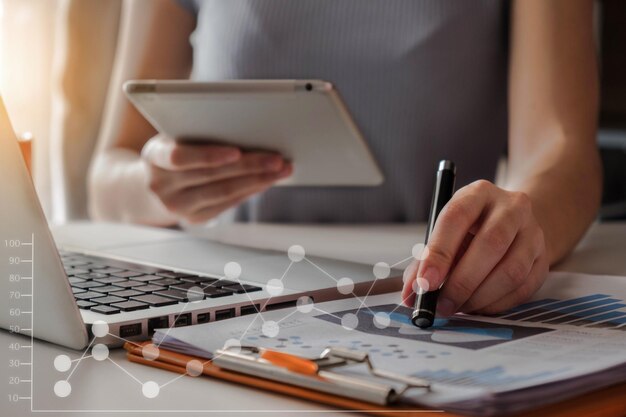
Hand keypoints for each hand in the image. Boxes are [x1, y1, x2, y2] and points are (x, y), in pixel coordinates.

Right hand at [141, 135, 291, 222]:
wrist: (153, 183)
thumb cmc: (173, 149)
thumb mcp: (176, 136)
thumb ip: (199, 133)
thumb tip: (247, 129)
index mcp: (154, 157)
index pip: (180, 157)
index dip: (209, 155)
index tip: (237, 151)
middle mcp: (161, 185)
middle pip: (211, 176)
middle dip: (249, 166)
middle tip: (277, 158)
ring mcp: (177, 206)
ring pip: (224, 192)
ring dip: (257, 180)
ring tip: (281, 169)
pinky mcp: (194, 218)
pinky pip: (227, 204)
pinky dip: (250, 190)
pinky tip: (267, 180)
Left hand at [401, 180, 548, 315]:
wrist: (513, 223)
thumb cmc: (469, 231)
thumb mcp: (445, 234)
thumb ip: (425, 262)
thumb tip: (411, 295)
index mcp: (477, 194)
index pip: (457, 217)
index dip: (439, 253)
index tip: (425, 283)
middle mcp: (511, 207)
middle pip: (490, 244)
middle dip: (462, 282)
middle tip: (442, 304)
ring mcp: (533, 231)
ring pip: (511, 270)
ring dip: (480, 297)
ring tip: (459, 307)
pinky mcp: (544, 257)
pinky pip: (523, 287)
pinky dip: (496, 304)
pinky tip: (479, 306)